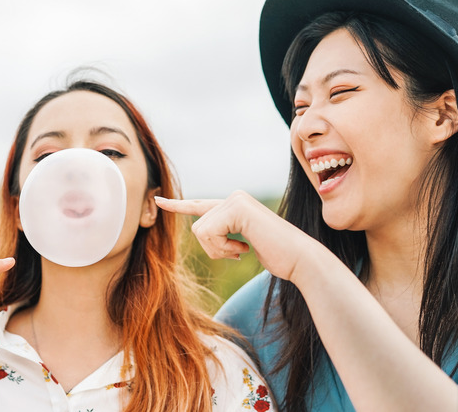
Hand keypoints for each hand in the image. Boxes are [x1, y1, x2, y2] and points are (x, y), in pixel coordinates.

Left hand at [155, 191, 321, 282]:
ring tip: (243, 250)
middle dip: (213, 248)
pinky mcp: (237, 208)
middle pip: (198, 227)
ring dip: (219, 250)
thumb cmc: (276, 255)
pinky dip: (224, 248)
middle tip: (237, 253)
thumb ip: (224, 234)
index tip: (158, 199)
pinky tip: (245, 248)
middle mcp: (233, 197)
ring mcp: (235, 200)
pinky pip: (209, 232)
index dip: (178, 205)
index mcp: (234, 205)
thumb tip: (203, 231)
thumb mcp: (243, 244)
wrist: (299, 259)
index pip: (199, 206)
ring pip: (201, 231)